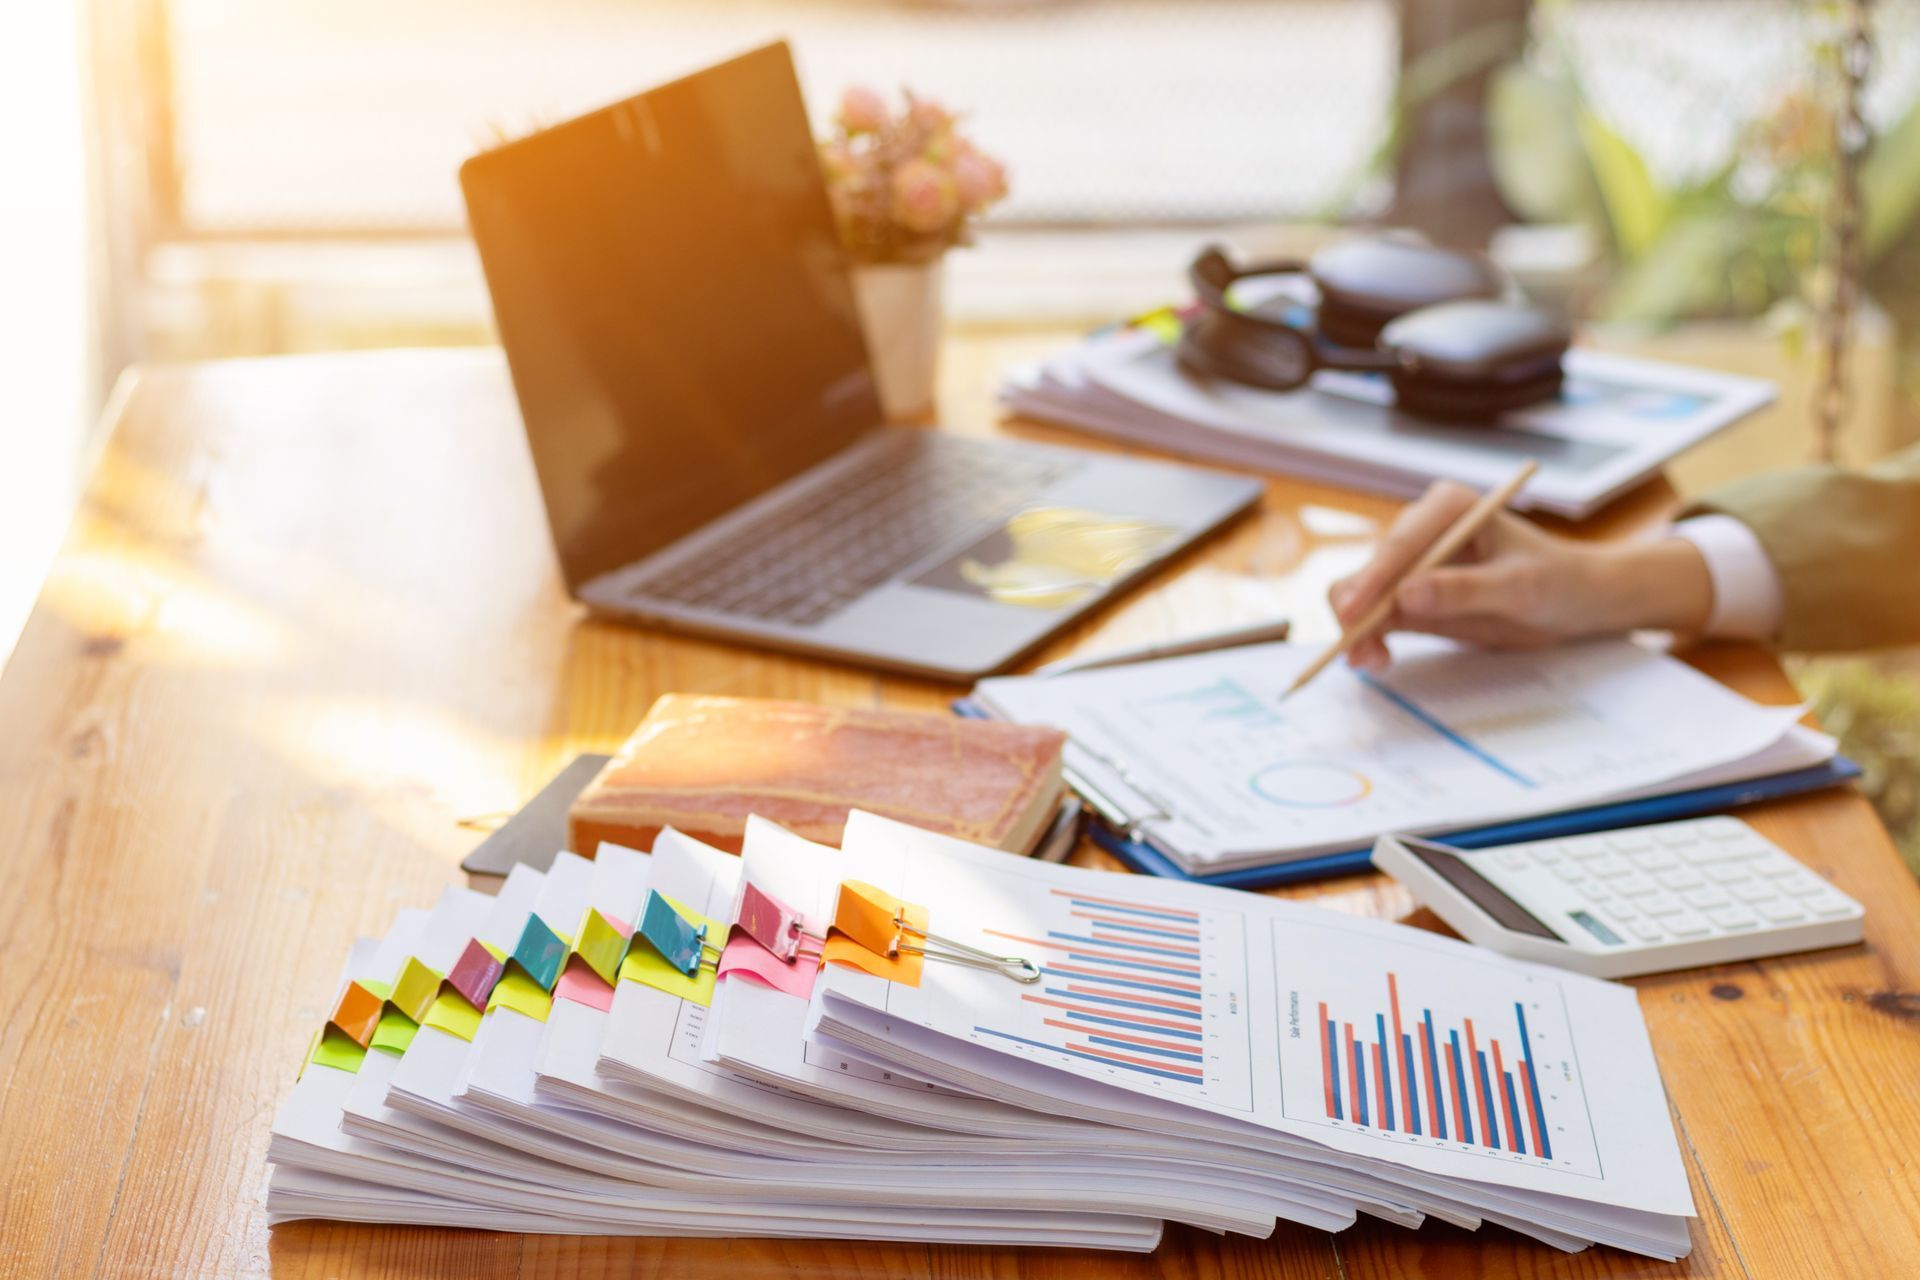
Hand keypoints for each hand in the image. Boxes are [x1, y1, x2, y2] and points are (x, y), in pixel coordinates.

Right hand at [1327, 480, 1715, 670]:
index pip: (1399, 544)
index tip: (1352, 613)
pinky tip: (1378, 659)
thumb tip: (1406, 595)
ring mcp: (1414, 565)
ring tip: (1371, 662)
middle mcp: (1422, 530)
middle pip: (1371, 569)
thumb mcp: (1519, 586)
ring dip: (1359, 629)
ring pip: (1364, 595)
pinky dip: (1370, 638)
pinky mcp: (1413, 597)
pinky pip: (1377, 616)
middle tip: (1359, 652)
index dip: (1371, 580)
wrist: (1575, 602)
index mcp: (1447, 507)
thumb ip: (1463, 590)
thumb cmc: (1558, 581)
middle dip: (1358, 611)